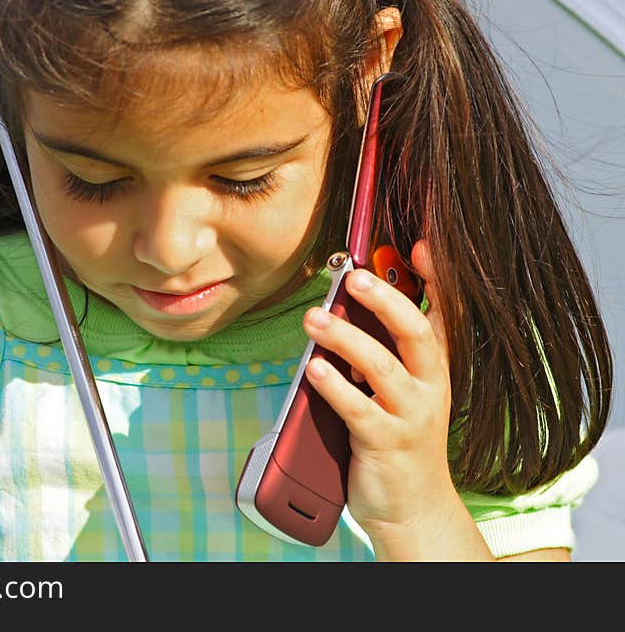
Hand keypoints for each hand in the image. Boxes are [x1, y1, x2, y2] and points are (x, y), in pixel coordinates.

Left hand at [302, 240, 477, 557]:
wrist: (414, 507)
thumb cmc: (400, 436)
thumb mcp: (400, 388)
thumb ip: (379, 349)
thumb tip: (342, 306)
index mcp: (433, 366)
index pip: (441, 313)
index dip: (435, 278)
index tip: (420, 247)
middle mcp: (429, 386)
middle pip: (414, 332)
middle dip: (385, 299)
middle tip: (353, 278)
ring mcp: (411, 415)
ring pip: (382, 366)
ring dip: (345, 338)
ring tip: (314, 319)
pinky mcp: (387, 444)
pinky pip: (359, 410)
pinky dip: (335, 387)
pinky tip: (314, 370)